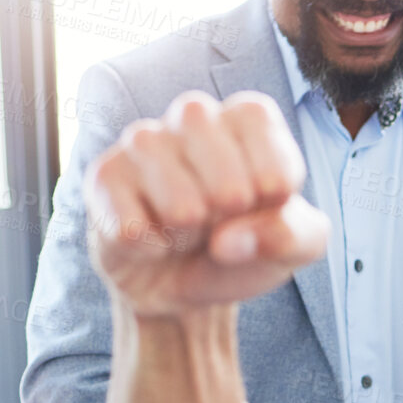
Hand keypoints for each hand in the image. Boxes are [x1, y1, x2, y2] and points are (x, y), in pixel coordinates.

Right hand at [85, 90, 328, 316]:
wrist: (189, 286)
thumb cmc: (246, 246)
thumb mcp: (297, 245)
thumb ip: (293, 235)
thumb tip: (230, 240)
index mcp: (247, 118)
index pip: (262, 133)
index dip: (270, 184)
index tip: (269, 202)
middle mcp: (193, 117)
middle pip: (218, 168)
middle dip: (229, 209)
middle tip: (224, 218)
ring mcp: (143, 142)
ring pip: (178, 205)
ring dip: (190, 233)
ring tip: (188, 230)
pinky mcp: (105, 176)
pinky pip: (131, 228)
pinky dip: (151, 250)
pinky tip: (154, 242)